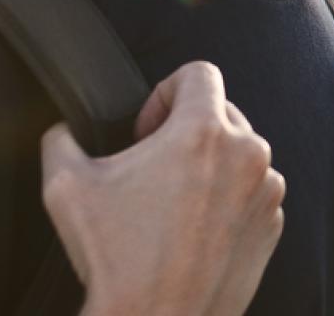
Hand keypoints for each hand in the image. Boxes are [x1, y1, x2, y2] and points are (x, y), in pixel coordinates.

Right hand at [40, 61, 285, 315]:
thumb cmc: (117, 260)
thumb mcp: (65, 187)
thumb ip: (61, 139)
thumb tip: (62, 131)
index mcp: (204, 132)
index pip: (199, 72)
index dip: (164, 92)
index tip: (145, 129)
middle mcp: (247, 154)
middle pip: (221, 113)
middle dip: (185, 132)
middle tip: (152, 170)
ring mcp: (265, 192)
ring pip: (239, 155)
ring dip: (208, 167)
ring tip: (171, 204)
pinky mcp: (271, 225)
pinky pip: (251, 193)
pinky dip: (226, 201)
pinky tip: (192, 230)